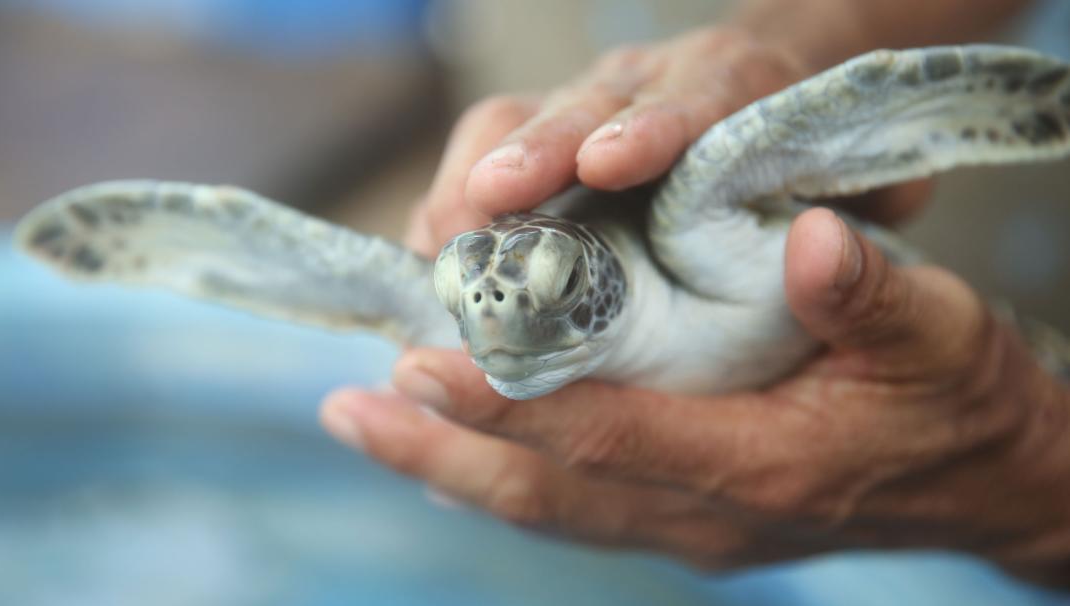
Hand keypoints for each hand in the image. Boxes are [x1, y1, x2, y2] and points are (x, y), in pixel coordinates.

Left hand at [323, 208, 1069, 586]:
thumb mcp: (942, 335)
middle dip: (442, 450)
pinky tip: (450, 458)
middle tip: (351, 409)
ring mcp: (689, 527)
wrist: (985, 483)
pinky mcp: (683, 519)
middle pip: (548, 489)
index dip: (511, 399)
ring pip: (548, 507)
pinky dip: (502, 479)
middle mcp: (705, 513)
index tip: (423, 362)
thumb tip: (807, 238)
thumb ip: (869, 293)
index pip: (605, 434)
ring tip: (371, 427)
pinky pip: (573, 507)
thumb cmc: (958, 403)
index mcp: (757, 463)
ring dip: (452, 469)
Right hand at [403, 26, 926, 257]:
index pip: (696, 97)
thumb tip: (851, 226)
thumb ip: (868, 192)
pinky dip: (455, 203)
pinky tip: (434, 254)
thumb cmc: (811, 144)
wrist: (770, 91)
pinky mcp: (544, 135)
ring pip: (515, 121)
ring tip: (437, 248)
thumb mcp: (864, 168)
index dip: (652, 129)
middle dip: (533, 150)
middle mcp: (646, 84)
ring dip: (471, 182)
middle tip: (487, 200)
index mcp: (734, 85)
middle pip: (581, 104)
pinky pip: (487, 153)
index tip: (608, 165)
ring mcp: (585, 106)